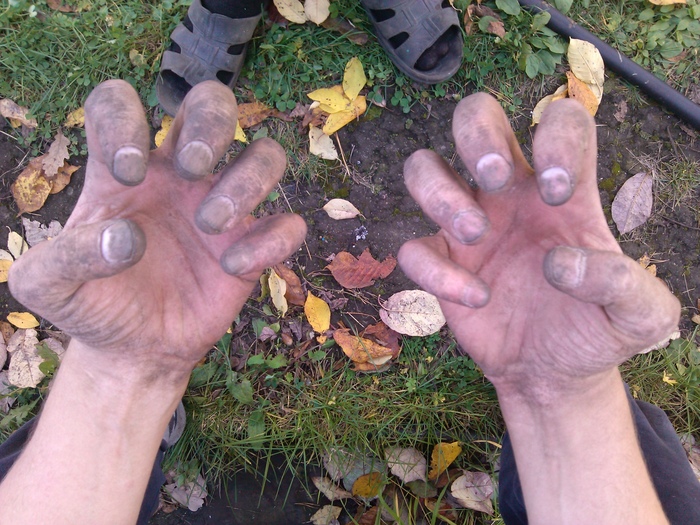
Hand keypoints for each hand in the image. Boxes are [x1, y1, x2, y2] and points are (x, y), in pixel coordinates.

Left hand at [8, 80, 305, 379]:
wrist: (133, 349)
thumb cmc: (92, 304)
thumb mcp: (49, 286)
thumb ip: (66, 256)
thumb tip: (125, 238)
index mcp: (127, 169)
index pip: (121, 101)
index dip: (125, 118)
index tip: (128, 174)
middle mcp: (180, 177)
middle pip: (214, 103)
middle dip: (212, 123)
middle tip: (191, 168)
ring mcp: (223, 207)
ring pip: (267, 155)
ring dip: (247, 181)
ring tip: (210, 223)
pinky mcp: (253, 247)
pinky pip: (288, 226)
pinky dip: (270, 242)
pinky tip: (233, 267)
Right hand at [398, 93, 678, 398]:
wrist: (553, 373)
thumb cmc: (596, 331)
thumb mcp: (639, 316)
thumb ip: (626, 285)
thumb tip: (561, 262)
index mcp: (562, 190)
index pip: (560, 121)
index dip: (556, 138)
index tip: (559, 195)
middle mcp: (509, 195)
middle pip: (473, 116)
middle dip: (476, 134)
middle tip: (495, 178)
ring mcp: (468, 226)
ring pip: (423, 168)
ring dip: (440, 193)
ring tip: (476, 233)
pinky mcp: (441, 262)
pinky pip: (413, 248)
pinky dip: (436, 271)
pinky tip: (476, 299)